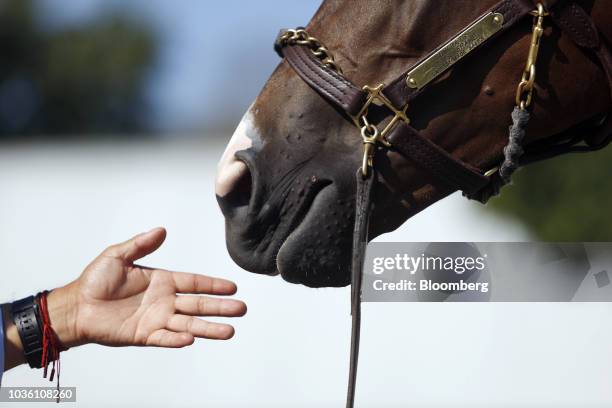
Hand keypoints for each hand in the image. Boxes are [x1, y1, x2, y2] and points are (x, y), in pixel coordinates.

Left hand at [48, 228, 246, 347]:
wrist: (76, 307)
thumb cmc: (94, 281)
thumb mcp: (117, 256)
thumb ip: (140, 245)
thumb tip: (161, 230)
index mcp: (162, 281)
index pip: (194, 283)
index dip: (213, 285)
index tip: (232, 287)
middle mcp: (164, 301)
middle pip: (198, 305)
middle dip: (220, 307)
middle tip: (241, 309)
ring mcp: (156, 320)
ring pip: (189, 324)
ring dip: (208, 328)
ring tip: (229, 332)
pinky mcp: (144, 335)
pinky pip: (165, 338)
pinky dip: (177, 340)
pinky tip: (192, 339)